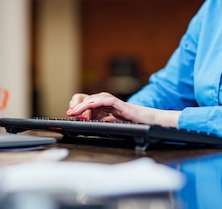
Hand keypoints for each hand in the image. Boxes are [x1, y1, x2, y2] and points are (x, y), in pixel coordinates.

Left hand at [66, 91, 180, 127]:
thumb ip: (102, 122)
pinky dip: (99, 101)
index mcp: (106, 109)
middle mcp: (109, 104)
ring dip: (84, 104)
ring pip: (97, 98)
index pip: (89, 103)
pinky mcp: (122, 105)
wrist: (152, 123)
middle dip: (78, 104)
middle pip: (90, 98)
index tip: (70, 114)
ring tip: (75, 110)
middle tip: (69, 112)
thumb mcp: (114, 124)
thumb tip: (88, 123)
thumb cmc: (135, 123)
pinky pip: (108, 100)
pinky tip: (91, 104)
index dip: (78, 107)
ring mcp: (115, 103)